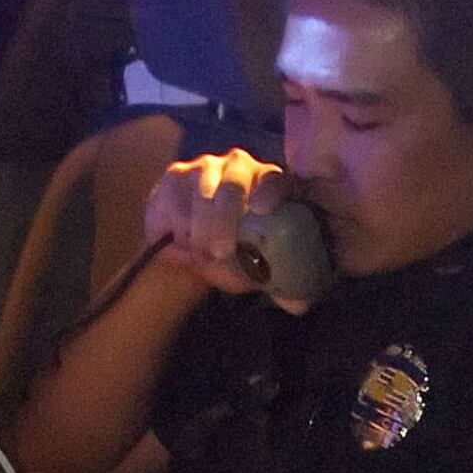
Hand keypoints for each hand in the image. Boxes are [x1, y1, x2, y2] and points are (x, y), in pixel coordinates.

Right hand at [141, 150, 289, 301]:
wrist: (197, 248)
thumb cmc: (239, 253)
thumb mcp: (263, 270)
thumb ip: (283, 286)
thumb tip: (298, 306)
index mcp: (272, 184)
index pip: (275, 178)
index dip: (270, 191)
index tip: (262, 210)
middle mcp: (241, 166)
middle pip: (234, 185)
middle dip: (225, 219)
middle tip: (219, 252)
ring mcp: (207, 167)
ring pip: (202, 195)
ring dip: (199, 230)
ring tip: (199, 255)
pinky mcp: (176, 175)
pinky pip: (174, 200)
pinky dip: (177, 226)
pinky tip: (182, 241)